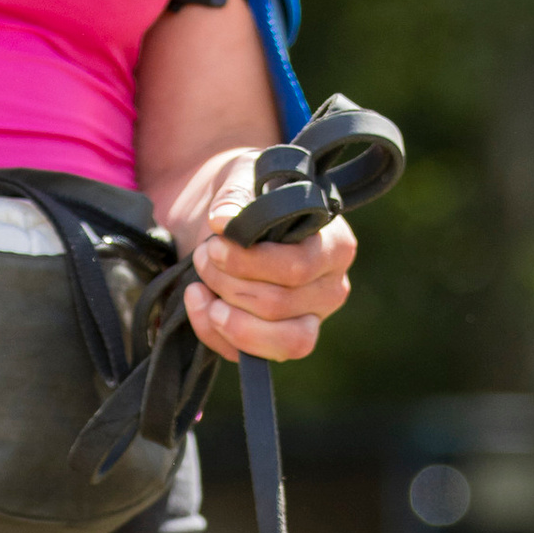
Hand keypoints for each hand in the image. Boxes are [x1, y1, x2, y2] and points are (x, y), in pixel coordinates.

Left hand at [178, 149, 358, 364]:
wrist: (227, 218)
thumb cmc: (247, 195)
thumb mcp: (242, 177)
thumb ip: (236, 193)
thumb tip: (224, 220)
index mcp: (335, 245)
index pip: (299, 268)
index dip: (250, 262)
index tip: (215, 243)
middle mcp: (330, 288)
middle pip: (280, 305)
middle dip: (228, 282)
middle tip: (203, 254)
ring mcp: (308, 321)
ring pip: (280, 344)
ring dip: (226, 316)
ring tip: (200, 284)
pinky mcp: (276, 344)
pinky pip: (247, 356)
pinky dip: (212, 331)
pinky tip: (198, 300)